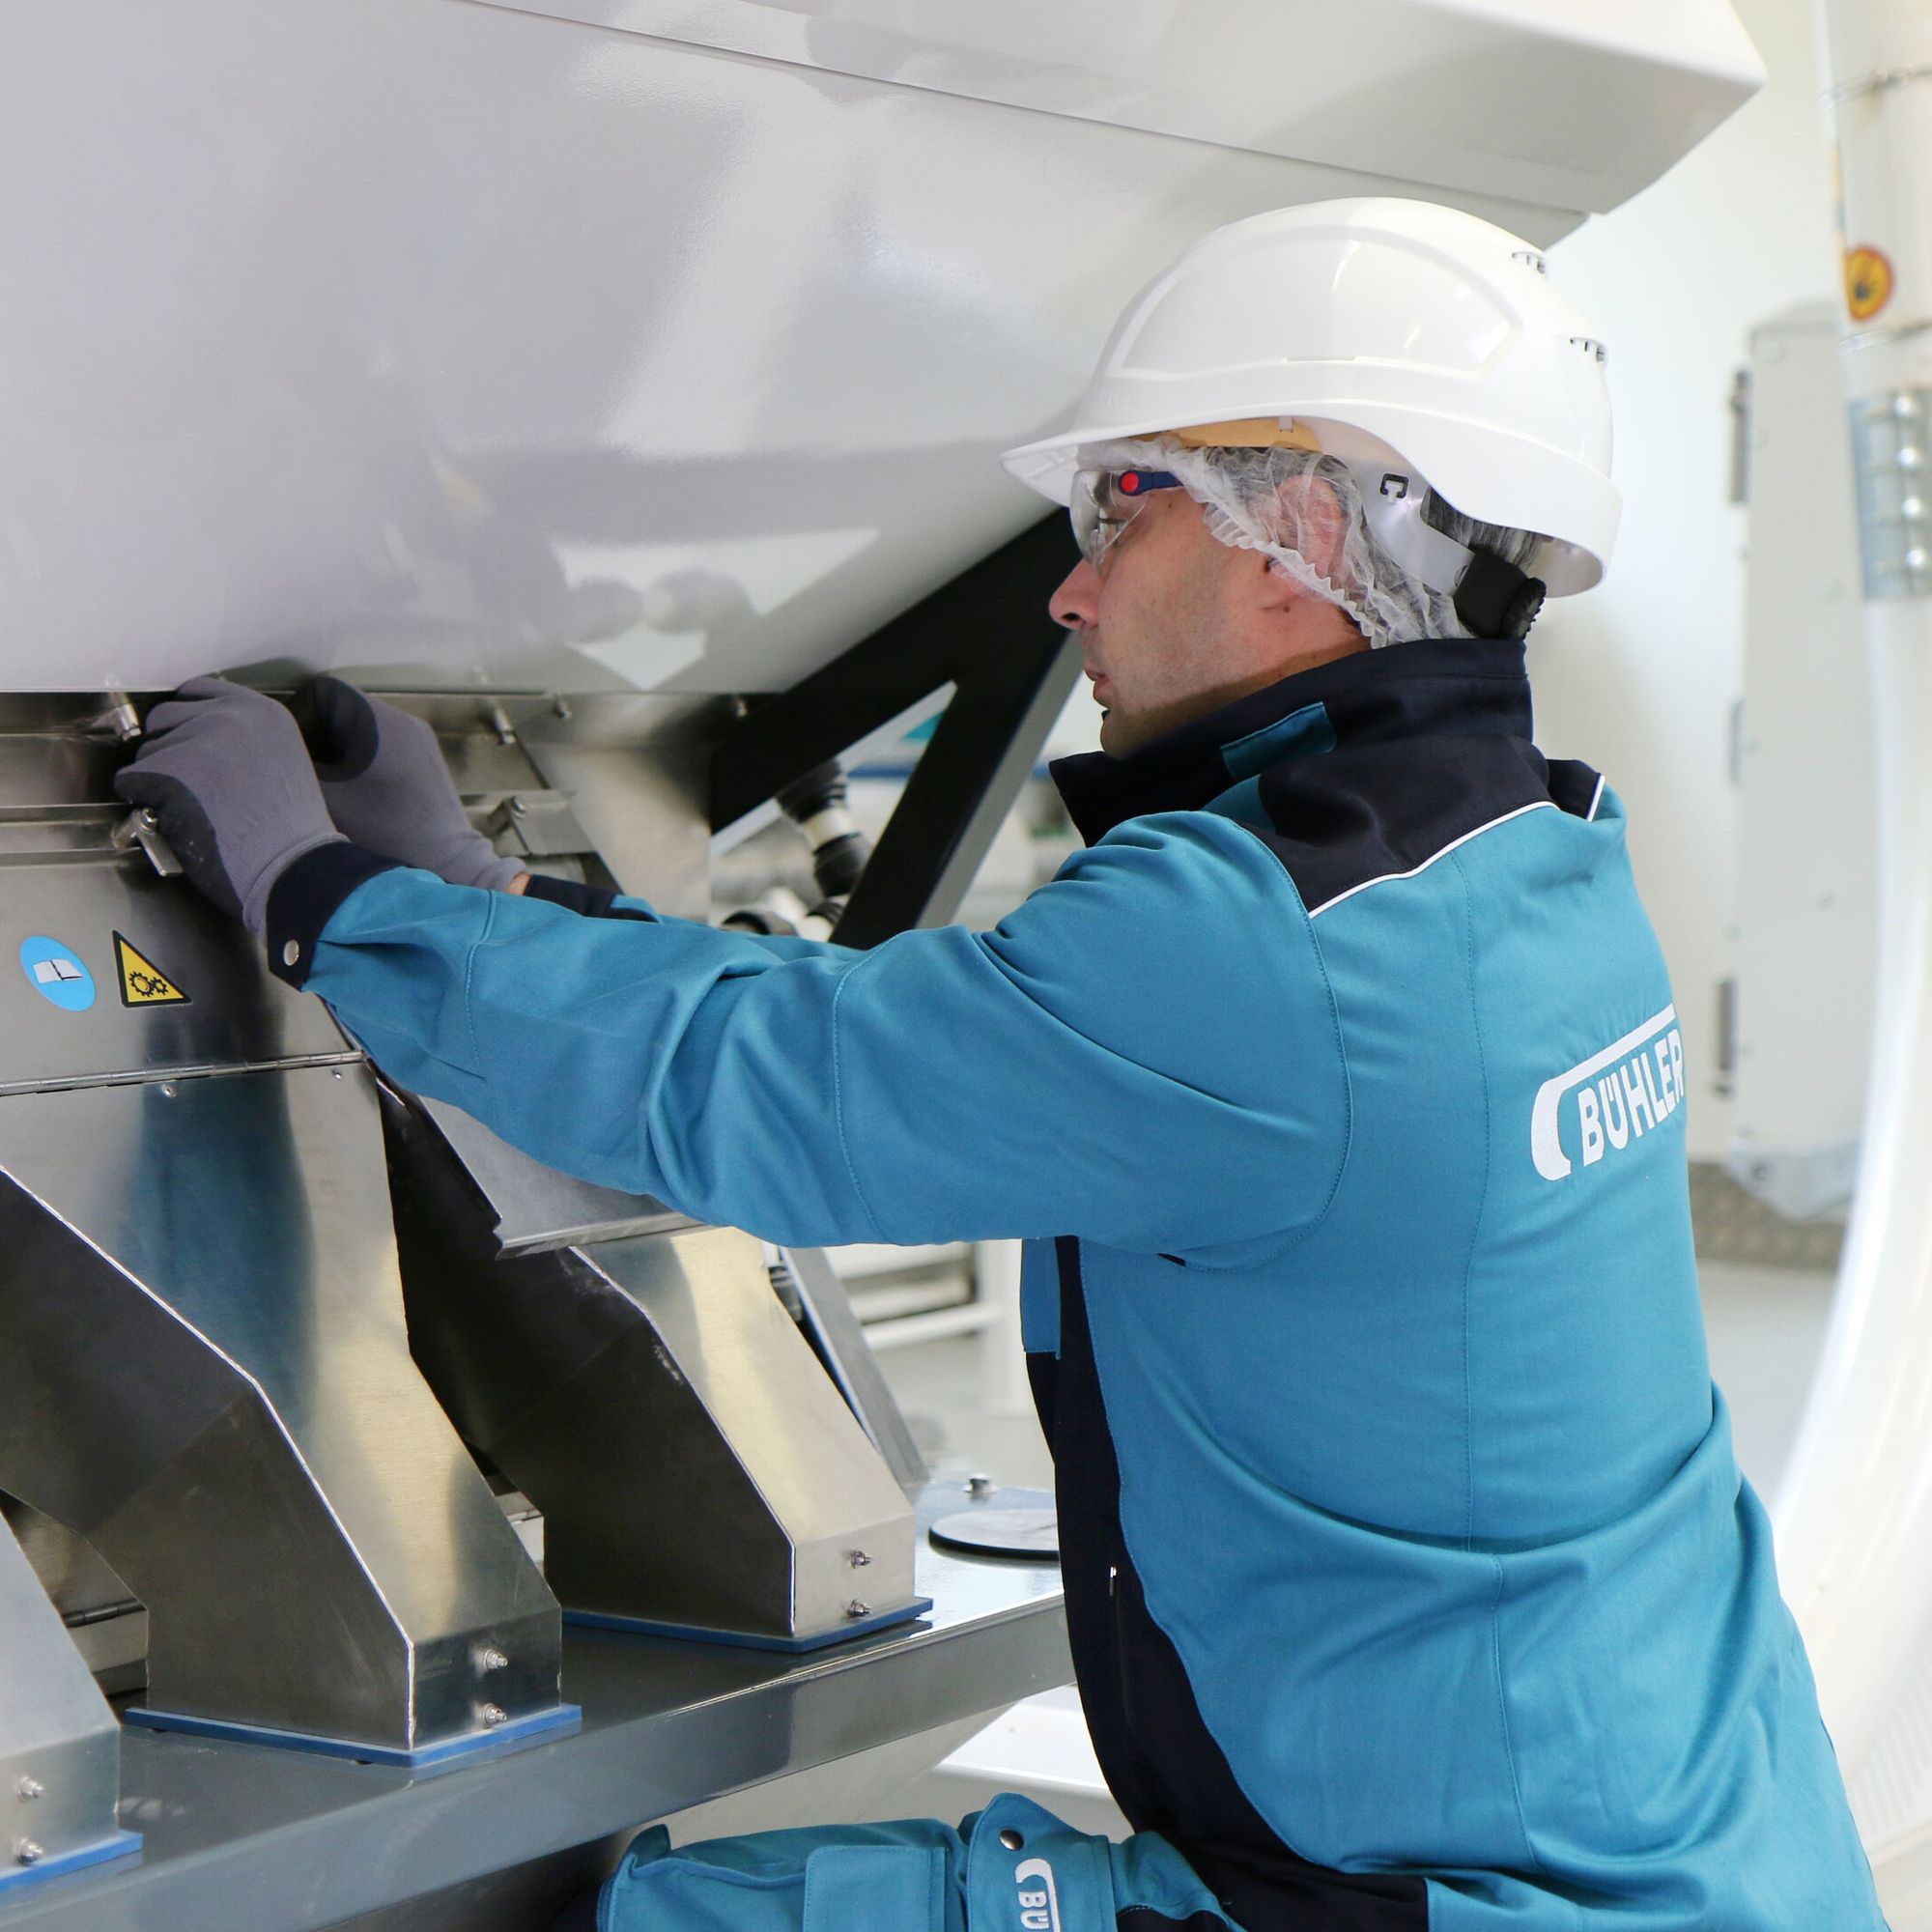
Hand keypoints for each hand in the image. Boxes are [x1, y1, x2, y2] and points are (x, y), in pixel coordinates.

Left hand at [114, 677, 344, 933]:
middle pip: (164, 717)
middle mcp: (229, 715)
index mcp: (262, 712)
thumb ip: (244, 740)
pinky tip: (176, 819)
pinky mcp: (170, 770)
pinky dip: (143, 802)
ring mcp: (197, 740)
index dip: (187, 719)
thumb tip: (198, 740)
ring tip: (191, 809)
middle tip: (186, 784)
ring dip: (157, 780)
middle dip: (167, 750)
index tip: (188, 742)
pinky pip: (130, 781)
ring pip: (146, 752)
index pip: (199, 690)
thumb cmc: (290, 833)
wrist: (292, 865)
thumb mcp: (281, 762)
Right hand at [288, 677, 524, 889]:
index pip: (324, 693)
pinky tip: (352, 795)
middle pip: (343, 712)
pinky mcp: (428, 764)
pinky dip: (361, 765)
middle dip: (316, 736)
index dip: (298, 714)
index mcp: (380, 720)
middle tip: (299, 768)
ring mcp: (421, 742)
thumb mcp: (329, 799)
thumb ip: (297, 769)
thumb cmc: (387, 830)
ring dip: (338, 753)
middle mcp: (405, 721)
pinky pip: (383, 750)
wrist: (449, 864)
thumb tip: (274, 754)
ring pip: (362, 733)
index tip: (285, 747)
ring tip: (322, 784)